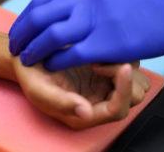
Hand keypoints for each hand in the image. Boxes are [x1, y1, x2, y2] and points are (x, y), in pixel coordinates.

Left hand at [9, 0, 163, 70]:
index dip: (22, 21)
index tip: (17, 33)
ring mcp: (94, 19)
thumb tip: (55, 8)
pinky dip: (54, 61)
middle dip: (20, 36)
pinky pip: (70, 54)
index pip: (38, 4)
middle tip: (15, 48)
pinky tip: (50, 66)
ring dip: (33, 51)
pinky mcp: (106, 42)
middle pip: (37, 19)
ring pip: (50, 37)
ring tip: (27, 60)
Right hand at [14, 59, 149, 128]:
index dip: (123, 91)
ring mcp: (103, 85)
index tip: (121, 67)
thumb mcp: (39, 90)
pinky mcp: (105, 70)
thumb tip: (86, 113)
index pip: (117, 110)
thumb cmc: (31, 75)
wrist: (27, 56)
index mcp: (85, 114)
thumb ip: (61, 103)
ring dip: (127, 66)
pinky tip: (103, 48)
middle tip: (102, 60)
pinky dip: (122, 56)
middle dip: (126, 78)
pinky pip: (128, 64)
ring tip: (102, 55)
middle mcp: (99, 101)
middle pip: (133, 97)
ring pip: (136, 81)